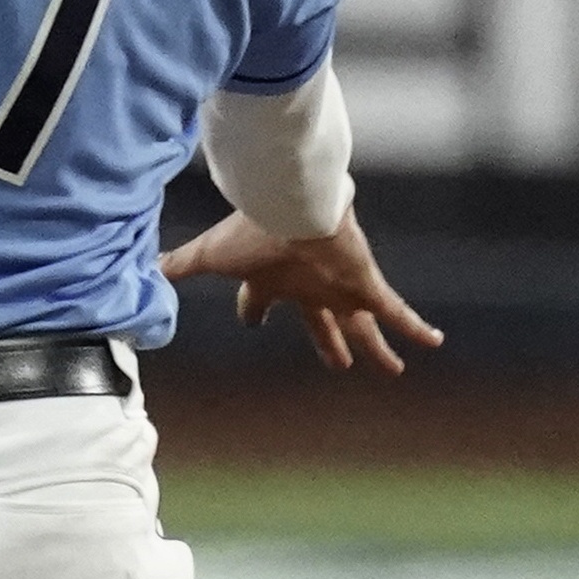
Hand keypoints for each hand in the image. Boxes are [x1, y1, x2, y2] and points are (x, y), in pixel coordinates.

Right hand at [160, 208, 443, 372]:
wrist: (290, 208)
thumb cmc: (251, 232)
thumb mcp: (210, 256)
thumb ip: (179, 265)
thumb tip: (144, 273)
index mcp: (270, 281)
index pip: (260, 304)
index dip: (253, 315)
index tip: (251, 324)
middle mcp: (307, 287)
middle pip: (320, 323)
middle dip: (328, 344)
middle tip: (338, 365)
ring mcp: (338, 288)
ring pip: (361, 326)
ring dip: (376, 348)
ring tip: (393, 371)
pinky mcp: (364, 286)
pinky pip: (396, 312)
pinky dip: (415, 328)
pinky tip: (434, 343)